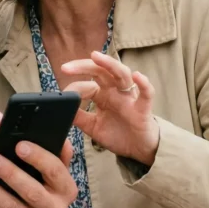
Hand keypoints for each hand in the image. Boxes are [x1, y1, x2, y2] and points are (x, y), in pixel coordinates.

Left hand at [0, 139, 77, 207]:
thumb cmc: (42, 186)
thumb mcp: (52, 172)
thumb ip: (56, 153)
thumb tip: (59, 135)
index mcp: (66, 190)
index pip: (55, 171)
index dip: (38, 157)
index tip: (19, 145)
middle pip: (31, 192)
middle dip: (9, 173)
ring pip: (9, 207)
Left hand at [60, 51, 159, 166]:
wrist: (138, 150)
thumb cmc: (118, 134)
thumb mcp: (93, 126)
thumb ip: (79, 116)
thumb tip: (62, 107)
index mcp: (103, 95)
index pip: (87, 84)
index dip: (74, 88)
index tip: (63, 95)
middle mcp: (115, 92)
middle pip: (101, 71)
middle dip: (84, 66)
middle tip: (66, 67)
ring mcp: (129, 98)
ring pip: (122, 74)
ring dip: (109, 64)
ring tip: (96, 57)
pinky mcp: (143, 108)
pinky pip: (146, 93)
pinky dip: (144, 83)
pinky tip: (137, 76)